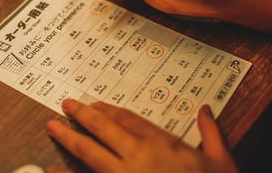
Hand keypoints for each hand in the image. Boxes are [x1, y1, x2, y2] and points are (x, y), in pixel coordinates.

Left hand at [46, 99, 237, 172]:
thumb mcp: (221, 160)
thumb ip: (211, 132)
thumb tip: (205, 110)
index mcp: (162, 144)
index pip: (129, 119)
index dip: (109, 110)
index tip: (96, 104)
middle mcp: (139, 156)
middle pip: (104, 128)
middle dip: (82, 115)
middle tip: (67, 105)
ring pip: (90, 152)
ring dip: (69, 137)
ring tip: (53, 126)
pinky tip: (50, 170)